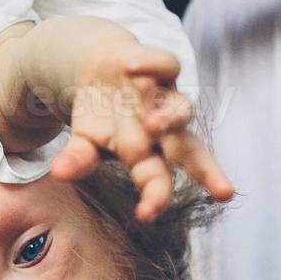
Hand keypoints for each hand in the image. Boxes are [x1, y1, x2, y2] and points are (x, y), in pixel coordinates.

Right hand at [50, 39, 233, 222]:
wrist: (102, 68)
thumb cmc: (102, 116)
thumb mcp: (86, 142)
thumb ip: (78, 158)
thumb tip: (59, 172)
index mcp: (144, 154)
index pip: (157, 180)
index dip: (156, 196)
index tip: (147, 215)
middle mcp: (161, 130)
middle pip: (188, 151)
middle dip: (205, 170)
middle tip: (221, 191)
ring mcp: (163, 96)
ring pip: (181, 110)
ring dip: (171, 118)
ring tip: (152, 125)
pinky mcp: (157, 66)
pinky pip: (164, 65)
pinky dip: (150, 65)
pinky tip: (132, 68)